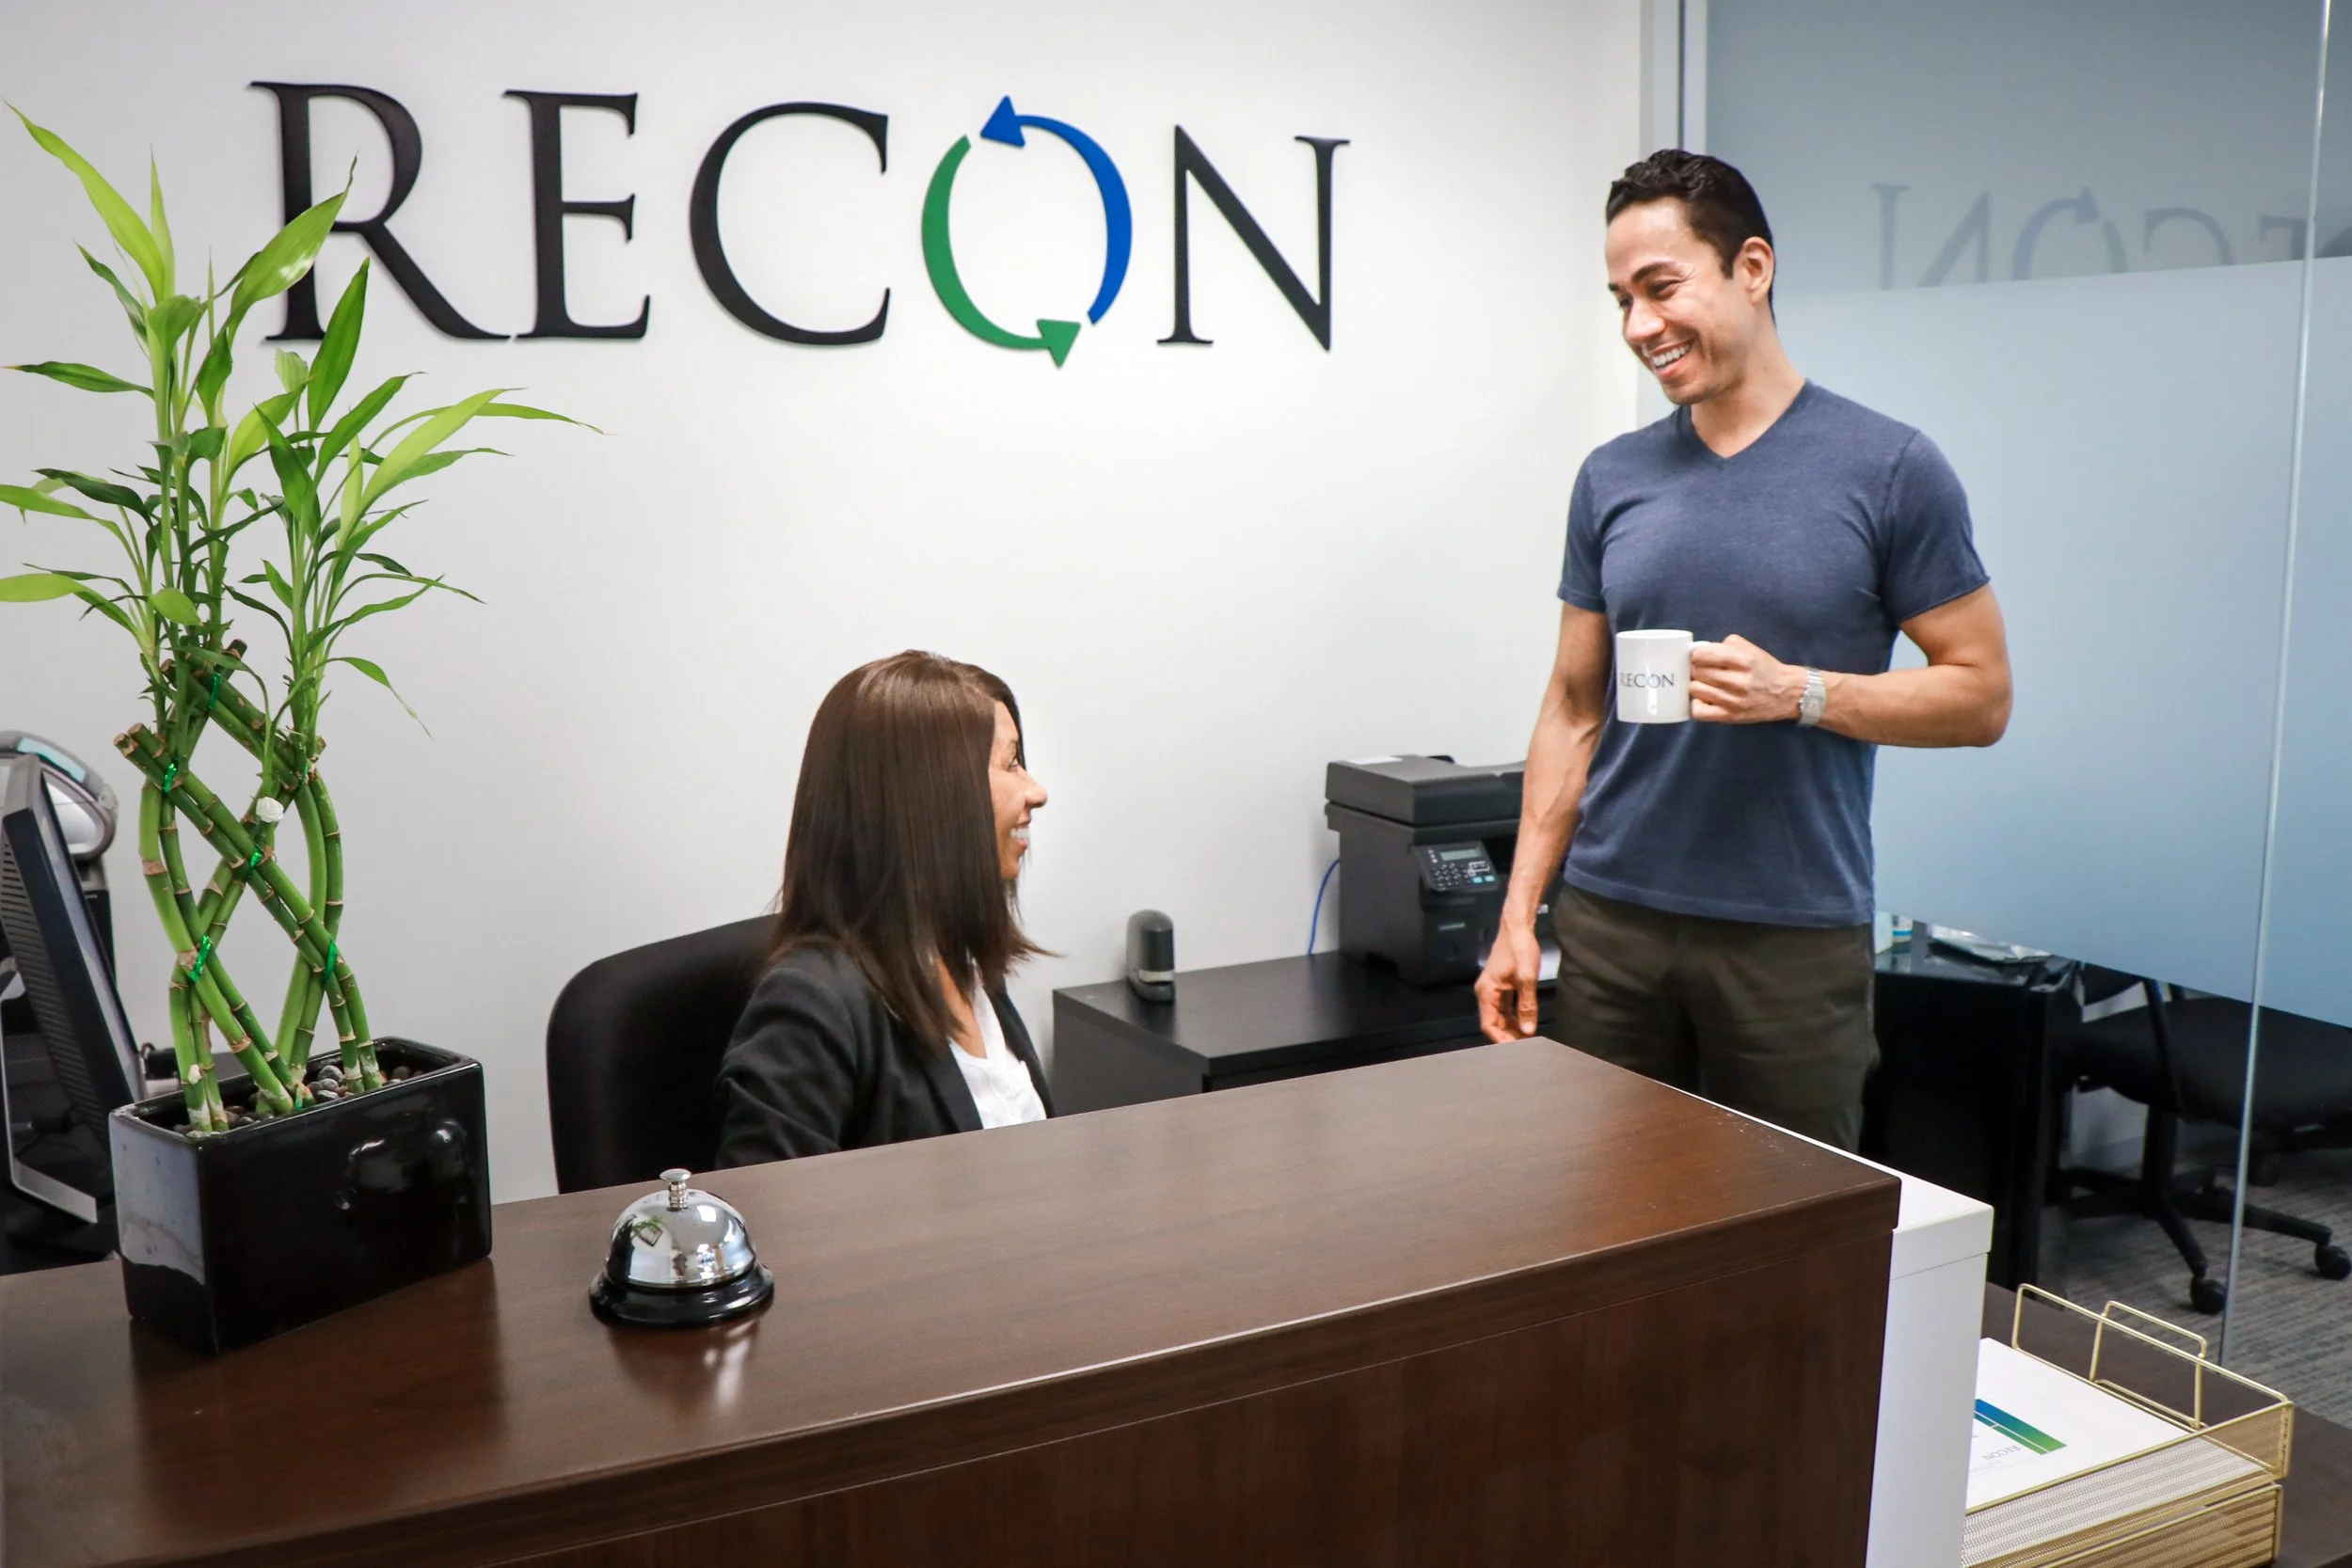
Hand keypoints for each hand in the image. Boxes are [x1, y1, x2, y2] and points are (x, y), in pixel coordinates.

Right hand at [1475, 918, 1543, 1041]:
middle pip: (1494, 1022)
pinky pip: (1505, 1007)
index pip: (1489, 1024)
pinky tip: (1526, 1022)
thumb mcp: (1526, 977)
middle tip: (1526, 1047)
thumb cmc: (1519, 948)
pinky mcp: (1502, 986)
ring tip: (1528, 1039)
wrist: (1517, 926)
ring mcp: (1493, 989)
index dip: (1501, 1039)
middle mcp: (1486, 992)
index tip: (1516, 1050)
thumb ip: (1527, 1005)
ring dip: (1512, 1027)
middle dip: (1508, 1036)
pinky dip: (1514, 1016)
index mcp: (1487, 991)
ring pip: (1499, 1016)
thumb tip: (1528, 1030)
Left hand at [1690, 634, 1805, 723]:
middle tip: (1705, 672)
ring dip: (1698, 686)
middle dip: (1698, 670)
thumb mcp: (1750, 649)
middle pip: (1696, 672)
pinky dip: (1698, 705)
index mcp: (1742, 660)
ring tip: (1707, 685)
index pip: (1701, 655)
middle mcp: (1737, 681)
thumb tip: (1701, 650)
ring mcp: (1733, 701)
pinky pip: (1699, 712)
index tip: (1702, 658)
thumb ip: (1726, 645)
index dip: (1698, 655)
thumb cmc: (1765, 669)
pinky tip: (1706, 700)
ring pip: (1695, 690)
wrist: (1788, 693)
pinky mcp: (1730, 716)